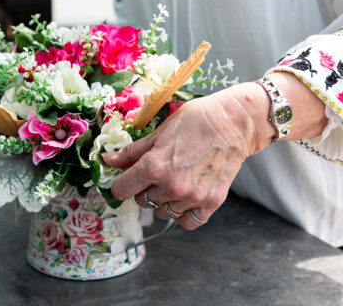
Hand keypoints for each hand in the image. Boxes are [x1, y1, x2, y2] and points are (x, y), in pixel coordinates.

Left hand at [103, 82, 275, 229]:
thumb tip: (108, 160)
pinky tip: (186, 196)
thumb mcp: (159, 132)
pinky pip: (187, 222)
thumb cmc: (196, 121)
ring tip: (176, 179)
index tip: (127, 178)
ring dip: (164, 200)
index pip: (121, 190)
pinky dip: (183, 213)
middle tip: (158, 172)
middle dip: (144, 188)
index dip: (121, 183)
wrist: (234, 123)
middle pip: (142, 201)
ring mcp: (192, 197)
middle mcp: (172, 186)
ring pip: (163, 212)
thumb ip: (133, 152)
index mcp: (154, 166)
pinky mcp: (211, 203)